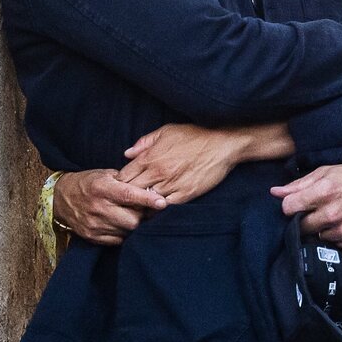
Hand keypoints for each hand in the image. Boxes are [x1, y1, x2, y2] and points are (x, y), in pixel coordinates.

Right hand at [53, 170, 165, 247]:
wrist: (61, 198)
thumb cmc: (89, 183)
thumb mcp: (105, 174)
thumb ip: (127, 180)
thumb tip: (150, 187)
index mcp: (102, 188)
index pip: (129, 195)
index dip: (148, 199)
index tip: (162, 202)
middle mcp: (98, 207)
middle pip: (132, 219)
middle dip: (143, 215)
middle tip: (146, 210)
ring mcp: (94, 224)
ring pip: (126, 231)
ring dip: (134, 225)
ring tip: (134, 216)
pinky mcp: (92, 236)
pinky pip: (117, 240)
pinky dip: (124, 233)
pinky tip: (122, 224)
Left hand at [119, 124, 247, 203]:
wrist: (221, 144)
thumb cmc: (194, 135)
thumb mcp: (166, 131)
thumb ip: (144, 142)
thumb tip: (128, 154)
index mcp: (150, 157)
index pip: (124, 176)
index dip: (119, 183)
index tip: (120, 186)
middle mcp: (158, 173)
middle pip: (132, 191)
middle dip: (126, 196)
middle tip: (126, 200)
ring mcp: (171, 185)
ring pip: (147, 202)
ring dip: (142, 204)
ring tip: (139, 206)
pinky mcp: (185, 194)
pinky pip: (165, 207)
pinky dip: (159, 209)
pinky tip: (157, 208)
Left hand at [270, 160, 341, 248]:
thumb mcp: (327, 172)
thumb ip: (299, 184)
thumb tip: (275, 192)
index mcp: (324, 192)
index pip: (288, 208)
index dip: (290, 205)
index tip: (296, 203)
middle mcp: (333, 213)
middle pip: (301, 226)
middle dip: (305, 218)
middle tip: (317, 209)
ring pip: (318, 235)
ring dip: (322, 228)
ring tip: (335, 214)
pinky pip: (335, 243)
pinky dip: (337, 235)